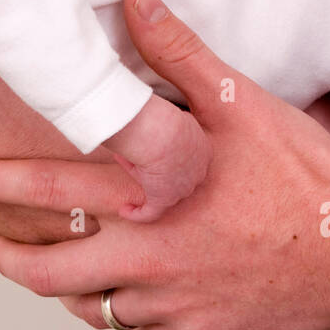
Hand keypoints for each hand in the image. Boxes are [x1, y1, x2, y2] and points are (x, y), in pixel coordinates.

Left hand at [0, 0, 329, 329]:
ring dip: (78, 287)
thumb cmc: (304, 179)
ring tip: (75, 263)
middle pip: (47, 278)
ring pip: (96, 310)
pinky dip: (135, 312)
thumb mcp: (236, 102)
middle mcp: (147, 263)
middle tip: (1, 246)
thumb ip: (177, 51)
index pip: (45, 197)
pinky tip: (147, 288)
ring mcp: (172, 308)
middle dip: (13, 261)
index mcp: (145, 204)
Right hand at [102, 93, 211, 221]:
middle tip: (143, 165)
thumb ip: (169, 122)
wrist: (163, 133)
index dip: (172, 157)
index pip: (190, 159)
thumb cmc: (164, 119)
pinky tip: (125, 210)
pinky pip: (151, 212)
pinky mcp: (165, 199)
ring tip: (131, 181)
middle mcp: (197, 173)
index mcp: (203, 151)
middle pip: (179, 177)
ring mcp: (183, 188)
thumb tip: (152, 118)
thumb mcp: (174, 117)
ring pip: (164, 191)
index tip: (159, 156)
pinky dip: (138, 213)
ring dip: (147, 186)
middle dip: (162, 173)